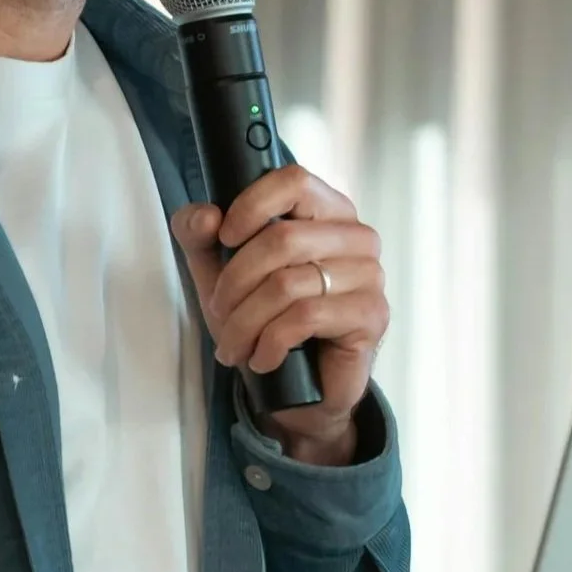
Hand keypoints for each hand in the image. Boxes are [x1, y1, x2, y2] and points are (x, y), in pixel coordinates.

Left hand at [171, 165, 388, 465]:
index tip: (224, 237)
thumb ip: (200, 235)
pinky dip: (270, 342)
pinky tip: (263, 357)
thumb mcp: (218, 272)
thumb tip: (204, 215)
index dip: (251, 205)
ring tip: (233, 344)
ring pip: (288, 284)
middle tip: (220, 312)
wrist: (296, 391)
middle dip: (235, 282)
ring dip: (246, 321)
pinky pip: (306, 317)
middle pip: (282, 238)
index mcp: (326, 212)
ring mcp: (370, 276)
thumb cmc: (265, 321)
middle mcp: (356, 237)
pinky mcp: (372, 316)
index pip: (294, 180)